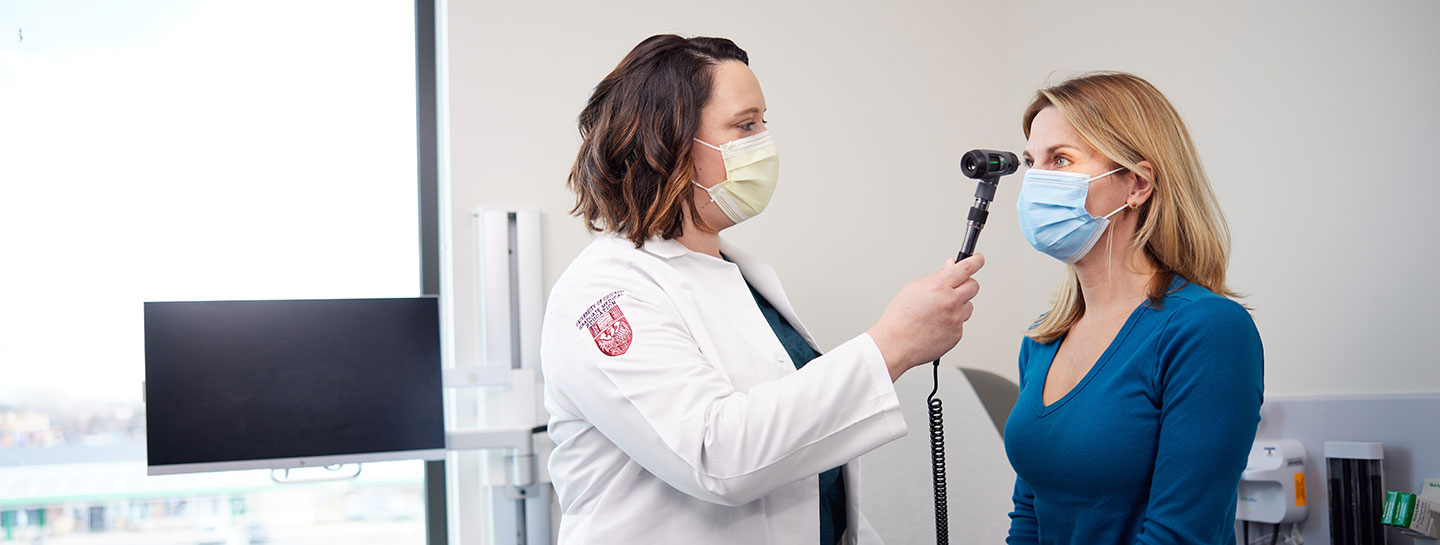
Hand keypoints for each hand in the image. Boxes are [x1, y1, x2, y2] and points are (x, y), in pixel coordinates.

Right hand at [867, 254, 982, 380]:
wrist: (895, 345)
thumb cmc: (899, 318)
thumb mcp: (913, 289)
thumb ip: (936, 277)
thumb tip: (950, 267)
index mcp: (939, 287)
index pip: (965, 268)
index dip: (975, 261)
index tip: (978, 259)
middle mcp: (950, 302)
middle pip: (973, 286)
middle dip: (966, 285)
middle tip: (955, 289)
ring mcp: (955, 319)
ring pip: (968, 306)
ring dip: (959, 306)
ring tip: (939, 312)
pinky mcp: (957, 335)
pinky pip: (961, 323)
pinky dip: (952, 322)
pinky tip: (936, 325)